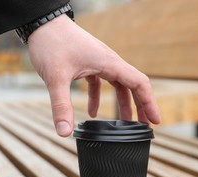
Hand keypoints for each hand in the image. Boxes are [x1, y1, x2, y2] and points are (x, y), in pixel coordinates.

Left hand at [28, 15, 160, 136]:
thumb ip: (61, 106)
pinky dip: (98, 98)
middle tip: (143, 126)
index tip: (155, 120)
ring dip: (122, 104)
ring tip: (123, 124)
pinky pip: (99, 83)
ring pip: (117, 85)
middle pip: (132, 86)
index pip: (139, 83)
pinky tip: (92, 112)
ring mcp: (98, 62)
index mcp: (109, 63)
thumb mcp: (56, 78)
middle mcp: (108, 62)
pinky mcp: (87, 63)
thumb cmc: (52, 43)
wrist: (42, 23)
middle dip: (139, 106)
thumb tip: (65, 132)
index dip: (149, 103)